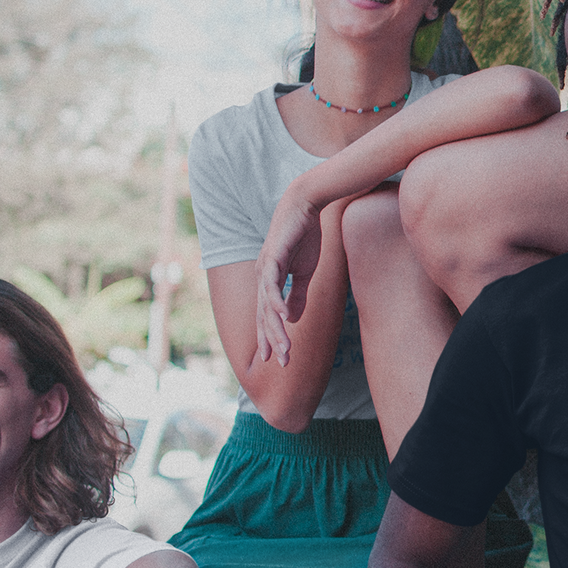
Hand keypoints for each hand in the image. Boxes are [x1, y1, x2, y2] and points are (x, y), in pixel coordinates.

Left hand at [255, 190, 324, 366]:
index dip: (272, 337)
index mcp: (269, 281)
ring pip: (268, 305)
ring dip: (275, 328)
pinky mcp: (273, 256)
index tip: (278, 359)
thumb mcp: (304, 272)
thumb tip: (290, 319)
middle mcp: (262, 277)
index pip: (268, 315)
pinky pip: (272, 284)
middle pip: (265, 316)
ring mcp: (265, 267)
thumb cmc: (304, 236)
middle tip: (281, 363)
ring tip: (284, 348)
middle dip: (272, 340)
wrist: (306, 205)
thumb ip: (298, 295)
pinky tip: (280, 317)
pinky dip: (276, 301)